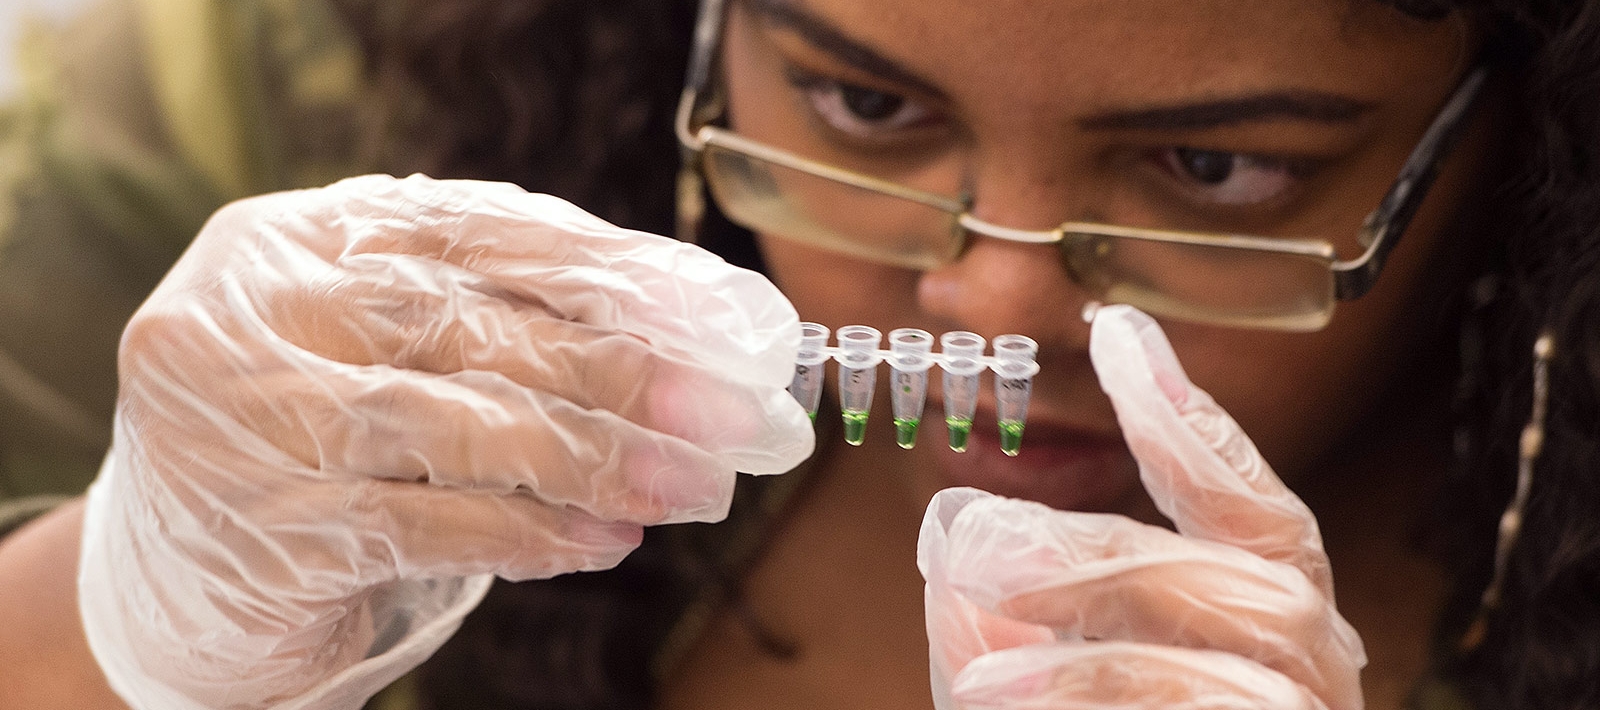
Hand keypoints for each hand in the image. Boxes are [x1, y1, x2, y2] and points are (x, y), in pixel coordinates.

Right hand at [77, 175, 813, 708]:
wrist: (176, 575)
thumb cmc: (322, 438)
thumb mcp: (394, 350)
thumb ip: (504, 321)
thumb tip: (684, 329)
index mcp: (301, 237)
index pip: (477, 230)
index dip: (606, 270)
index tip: (713, 313)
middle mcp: (258, 309)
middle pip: (467, 325)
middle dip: (615, 369)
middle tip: (725, 410)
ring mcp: (243, 418)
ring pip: (447, 424)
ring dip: (588, 458)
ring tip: (687, 485)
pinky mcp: (262, 528)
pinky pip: (422, 525)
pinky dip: (527, 533)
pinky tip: (603, 539)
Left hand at [919, 305, 1364, 709]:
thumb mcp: (1045, 666)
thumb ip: (1012, 605)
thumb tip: (955, 546)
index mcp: (1264, 612)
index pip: (1253, 502)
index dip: (1192, 419)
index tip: (1122, 333)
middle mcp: (1308, 665)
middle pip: (1238, 576)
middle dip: (1099, 557)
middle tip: (976, 555)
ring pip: (1225, 661)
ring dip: (1088, 662)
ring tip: (981, 680)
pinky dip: (1092, 702)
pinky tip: (1000, 698)